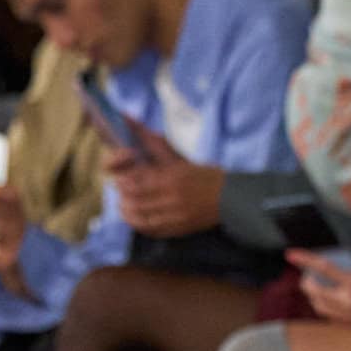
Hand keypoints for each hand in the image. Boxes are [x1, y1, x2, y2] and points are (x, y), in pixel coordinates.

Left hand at [108, 127, 223, 235]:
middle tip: (120, 192)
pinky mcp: (179, 229)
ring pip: (140, 218)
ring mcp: (176, 215)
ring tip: (124, 206)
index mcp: (173, 176)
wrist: (231, 198)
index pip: (137, 182)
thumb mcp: (179, 159)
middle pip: (135, 201)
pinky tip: (137, 219)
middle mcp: (173, 196)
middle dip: (123, 196)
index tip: (119, 179)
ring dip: (127, 212)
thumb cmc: (203, 175)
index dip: (123, 182)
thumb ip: (153, 143)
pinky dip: (140, 225)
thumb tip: (129, 119)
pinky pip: (152, 230)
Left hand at [286, 252, 350, 329]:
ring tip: (317, 289)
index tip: (289, 255)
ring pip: (319, 307)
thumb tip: (347, 260)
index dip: (305, 260)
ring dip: (315, 297)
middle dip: (307, 283)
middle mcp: (348, 302)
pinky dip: (328, 308)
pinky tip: (331, 302)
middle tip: (308, 277)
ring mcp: (349, 316)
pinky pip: (332, 317)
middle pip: (313, 292)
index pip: (323, 268)